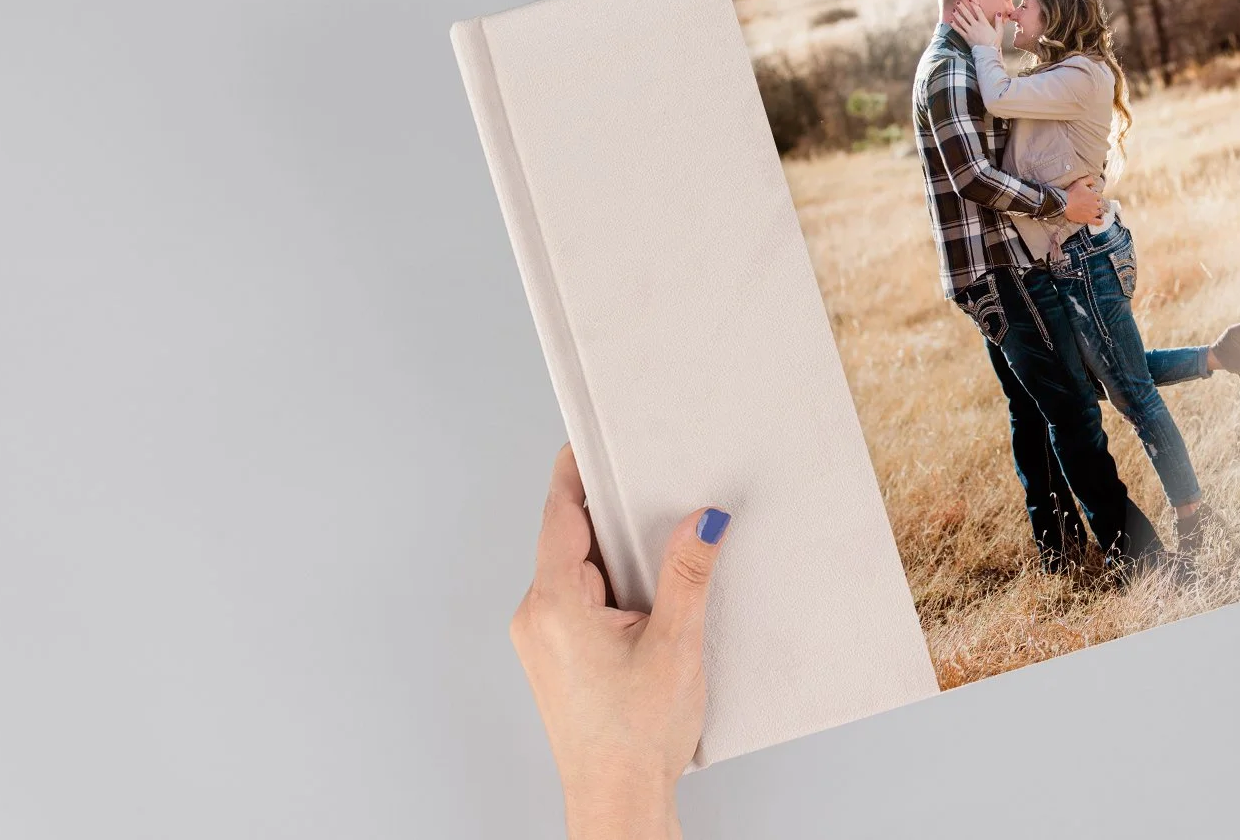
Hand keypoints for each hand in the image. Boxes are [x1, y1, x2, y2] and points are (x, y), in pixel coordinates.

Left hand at [509, 445, 730, 838]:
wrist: (618, 801)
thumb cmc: (637, 737)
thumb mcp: (676, 643)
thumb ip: (687, 572)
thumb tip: (703, 518)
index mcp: (555, 604)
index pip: (560, 513)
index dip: (578, 470)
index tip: (593, 437)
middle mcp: (536, 616)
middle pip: (570, 537)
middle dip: (613, 513)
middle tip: (656, 486)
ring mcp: (542, 638)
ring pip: (577, 569)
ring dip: (616, 555)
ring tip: (663, 547)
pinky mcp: (555, 656)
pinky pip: (578, 598)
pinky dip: (612, 585)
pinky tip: (650, 594)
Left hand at [950, 0, 1003, 48]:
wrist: (987, 53)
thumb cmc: (994, 43)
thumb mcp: (999, 32)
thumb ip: (999, 22)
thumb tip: (998, 13)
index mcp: (984, 23)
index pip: (978, 11)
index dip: (973, 4)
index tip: (970, 0)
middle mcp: (976, 26)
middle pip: (967, 14)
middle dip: (962, 7)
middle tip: (957, 2)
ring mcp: (970, 32)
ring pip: (962, 21)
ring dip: (957, 15)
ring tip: (953, 10)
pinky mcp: (966, 37)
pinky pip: (959, 30)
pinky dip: (954, 26)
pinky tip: (951, 22)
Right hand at [1061, 178, 1105, 225]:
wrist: (1064, 204)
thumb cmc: (1071, 193)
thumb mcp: (1080, 182)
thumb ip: (1089, 180)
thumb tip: (1094, 182)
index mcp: (1094, 195)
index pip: (1099, 195)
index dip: (1095, 195)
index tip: (1090, 196)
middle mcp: (1095, 204)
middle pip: (1100, 203)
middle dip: (1096, 202)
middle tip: (1090, 202)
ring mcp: (1093, 213)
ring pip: (1100, 211)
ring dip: (1098, 210)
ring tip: (1092, 209)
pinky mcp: (1089, 219)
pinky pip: (1098, 222)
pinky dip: (1100, 221)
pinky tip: (1100, 220)